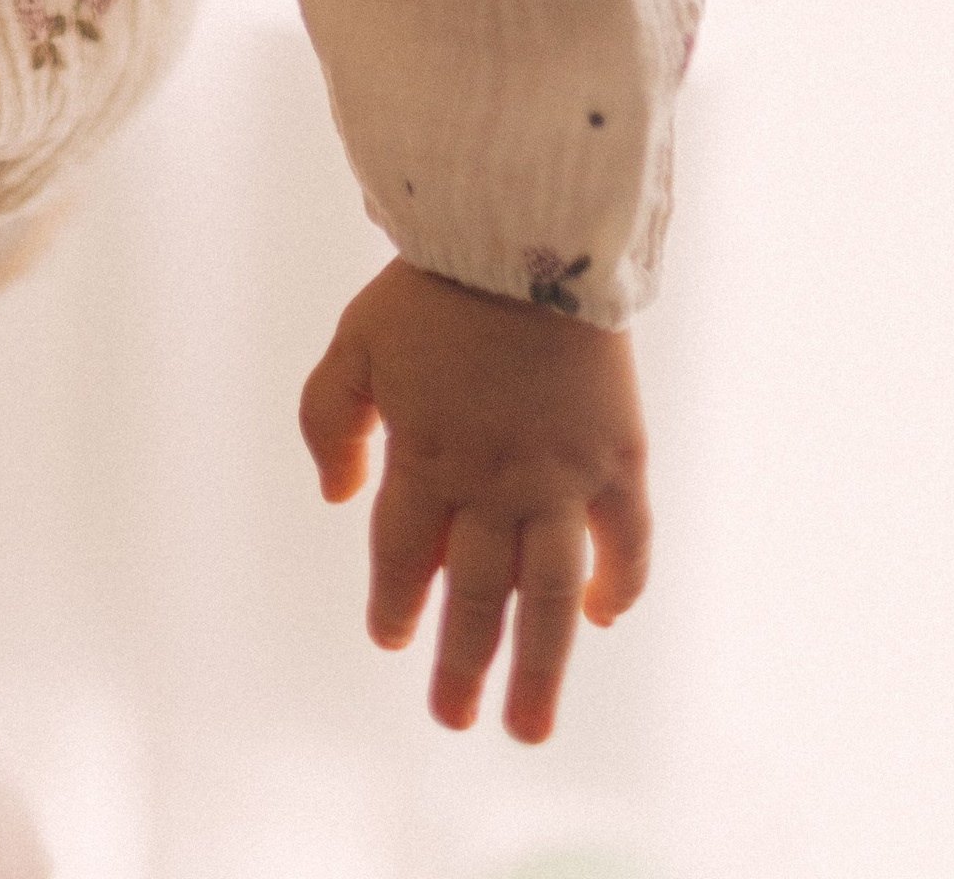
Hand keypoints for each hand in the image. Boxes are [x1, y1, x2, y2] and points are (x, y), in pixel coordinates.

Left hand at [299, 258, 651, 741]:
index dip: (395, 601)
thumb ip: (328, 419)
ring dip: (540, 668)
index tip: (391, 640)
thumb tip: (336, 498)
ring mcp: (561, 475)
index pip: (404, 555)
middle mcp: (493, 481)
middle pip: (474, 595)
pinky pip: (626, 539)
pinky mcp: (617, 456)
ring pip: (550, 597)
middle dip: (460, 663)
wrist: (526, 227)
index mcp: (425, 456)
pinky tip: (603, 618)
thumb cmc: (430, 284)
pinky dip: (619, 584)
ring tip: (530, 725)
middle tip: (454, 718)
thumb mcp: (353, 342)